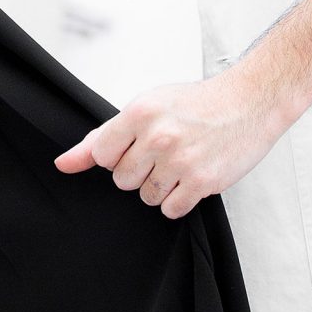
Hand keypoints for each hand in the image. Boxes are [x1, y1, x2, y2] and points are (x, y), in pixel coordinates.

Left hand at [52, 64, 290, 219]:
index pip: (100, 155)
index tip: (136, 146)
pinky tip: (191, 178)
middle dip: (139, 171)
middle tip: (164, 152)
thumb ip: (102, 137)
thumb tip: (63, 164)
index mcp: (139, 113)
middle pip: (122, 180)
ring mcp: (180, 160)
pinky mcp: (202, 182)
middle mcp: (157, 136)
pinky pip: (170, 209)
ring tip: (180, 163)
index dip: (116, 155)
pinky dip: (178, 200)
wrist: (248, 102)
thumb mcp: (146, 107)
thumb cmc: (196, 104)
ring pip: (146, 197)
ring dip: (161, 187)